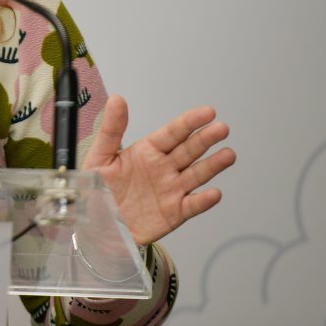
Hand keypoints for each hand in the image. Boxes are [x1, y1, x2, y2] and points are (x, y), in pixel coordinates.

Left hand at [82, 95, 236, 245]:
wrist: (97, 225)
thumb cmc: (98, 190)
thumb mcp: (99, 157)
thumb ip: (111, 130)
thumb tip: (117, 100)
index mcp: (147, 152)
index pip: (172, 133)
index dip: (189, 122)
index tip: (207, 112)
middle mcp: (163, 168)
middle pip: (189, 150)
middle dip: (206, 139)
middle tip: (221, 128)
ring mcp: (171, 190)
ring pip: (197, 175)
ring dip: (213, 165)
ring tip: (228, 155)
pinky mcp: (174, 213)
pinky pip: (192, 206)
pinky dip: (204, 201)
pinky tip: (214, 193)